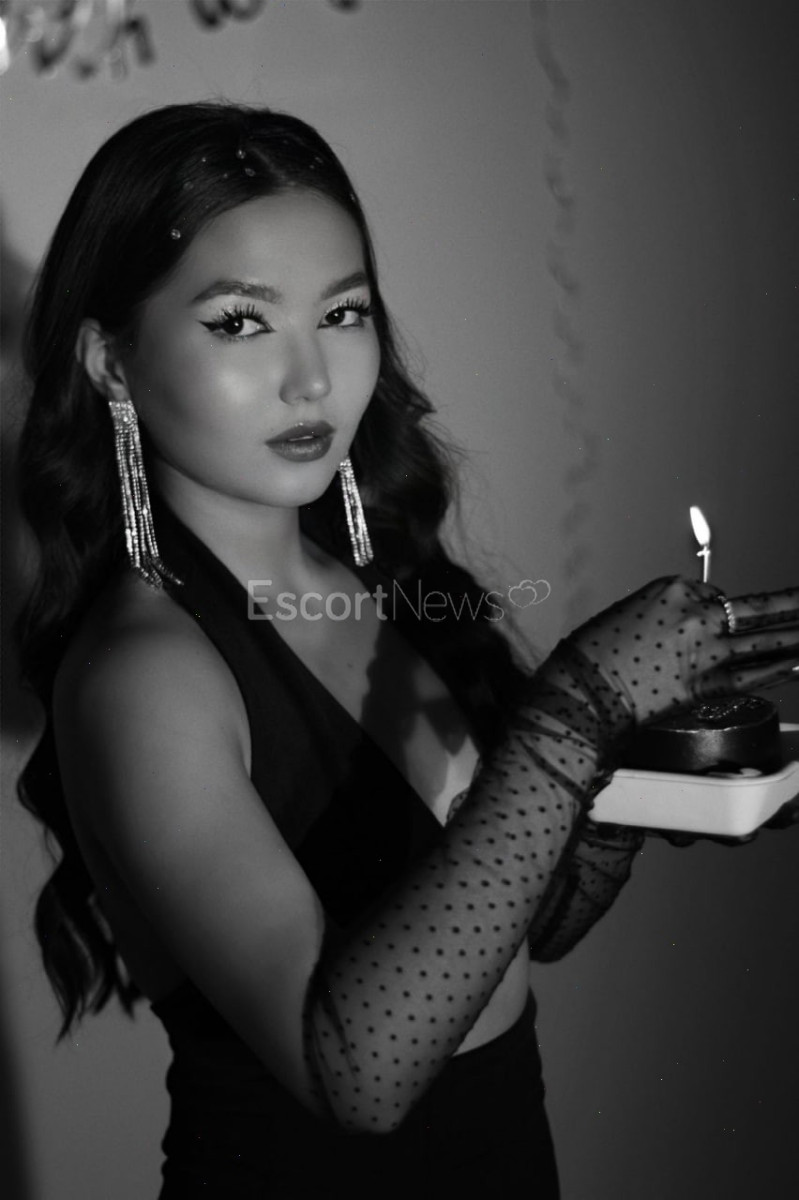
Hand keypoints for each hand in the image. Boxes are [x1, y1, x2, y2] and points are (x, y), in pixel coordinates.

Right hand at [560, 576, 798, 725]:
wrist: (580, 690)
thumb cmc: (592, 656)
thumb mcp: (627, 617)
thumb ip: (664, 619)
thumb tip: (687, 637)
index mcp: (673, 588)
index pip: (715, 596)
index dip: (722, 612)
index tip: (723, 621)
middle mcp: (696, 612)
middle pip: (757, 608)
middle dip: (793, 605)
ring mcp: (708, 647)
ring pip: (768, 638)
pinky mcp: (710, 683)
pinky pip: (758, 674)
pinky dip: (785, 668)